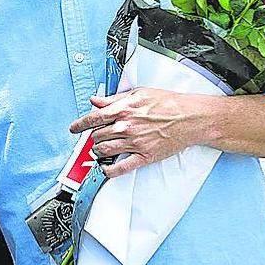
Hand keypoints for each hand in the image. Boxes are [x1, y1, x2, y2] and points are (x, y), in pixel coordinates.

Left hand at [68, 87, 201, 177]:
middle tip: (96, 137)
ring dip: (98, 152)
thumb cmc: (168, 103)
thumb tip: (95, 100)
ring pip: (104, 151)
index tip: (74, 128)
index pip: (93, 118)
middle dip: (93, 137)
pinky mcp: (145, 156)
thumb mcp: (138, 93)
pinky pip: (122, 167)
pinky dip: (110, 170)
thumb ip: (114, 99)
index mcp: (124, 110)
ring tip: (100, 150)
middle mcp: (126, 127)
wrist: (190, 117)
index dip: (80, 124)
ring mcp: (135, 143)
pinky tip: (106, 169)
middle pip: (97, 136)